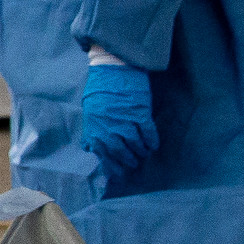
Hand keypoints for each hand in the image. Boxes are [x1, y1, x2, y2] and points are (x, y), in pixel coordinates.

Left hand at [79, 62, 157, 181]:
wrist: (112, 68)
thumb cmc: (100, 89)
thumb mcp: (89, 111)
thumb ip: (90, 131)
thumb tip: (90, 148)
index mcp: (94, 128)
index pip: (103, 155)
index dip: (112, 166)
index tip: (118, 175)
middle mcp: (109, 128)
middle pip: (120, 152)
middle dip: (128, 161)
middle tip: (134, 166)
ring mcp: (125, 121)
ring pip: (135, 144)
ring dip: (140, 152)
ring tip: (144, 156)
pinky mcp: (140, 112)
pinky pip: (148, 132)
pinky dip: (151, 141)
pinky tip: (154, 145)